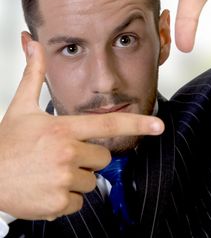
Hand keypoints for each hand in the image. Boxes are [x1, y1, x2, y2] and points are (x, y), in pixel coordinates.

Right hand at [0, 41, 163, 219]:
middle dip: (88, 158)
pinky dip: (66, 198)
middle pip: (102, 158)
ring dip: (77, 179)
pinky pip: (79, 201)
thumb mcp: (21, 106)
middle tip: (62, 155)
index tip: (157, 125)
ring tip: (52, 171)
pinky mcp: (58, 203)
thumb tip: (33, 46)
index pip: (107, 125)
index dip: (136, 123)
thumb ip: (34, 74)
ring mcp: (64, 179)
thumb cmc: (6, 143)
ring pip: (92, 181)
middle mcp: (67, 153)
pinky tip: (47, 187)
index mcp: (63, 129)